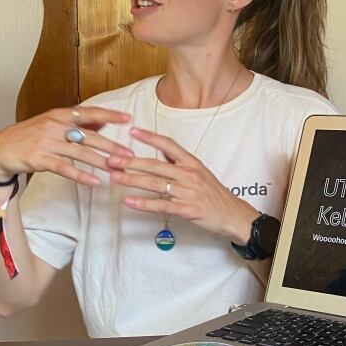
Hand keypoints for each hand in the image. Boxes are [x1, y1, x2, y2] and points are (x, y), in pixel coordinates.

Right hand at [0, 107, 133, 185]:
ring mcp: (46, 142)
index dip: (109, 115)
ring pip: (80, 153)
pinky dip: (80, 175)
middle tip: (130, 155)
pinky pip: (64, 168)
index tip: (128, 119)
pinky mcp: (39, 159)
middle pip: (89, 136)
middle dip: (111, 146)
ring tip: (117, 169)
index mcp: (59, 115)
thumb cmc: (29, 136)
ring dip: (101, 161)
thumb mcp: (52, 123)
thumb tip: (103, 122)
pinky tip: (93, 181)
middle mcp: (54, 126)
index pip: (88, 113)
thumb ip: (78, 123)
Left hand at [107, 127, 259, 241]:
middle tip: (112, 159)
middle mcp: (190, 174)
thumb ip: (180, 163)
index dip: (150, 137)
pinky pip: (162, 205)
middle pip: (156, 165)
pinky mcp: (188, 209)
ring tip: (116, 178)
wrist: (233, 214)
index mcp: (192, 163)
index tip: (132, 131)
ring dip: (133, 180)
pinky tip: (130, 202)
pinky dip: (144, 204)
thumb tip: (161, 153)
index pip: (169, 145)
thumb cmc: (215, 194)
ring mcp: (189, 192)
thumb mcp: (200, 172)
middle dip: (131, 162)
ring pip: (156, 184)